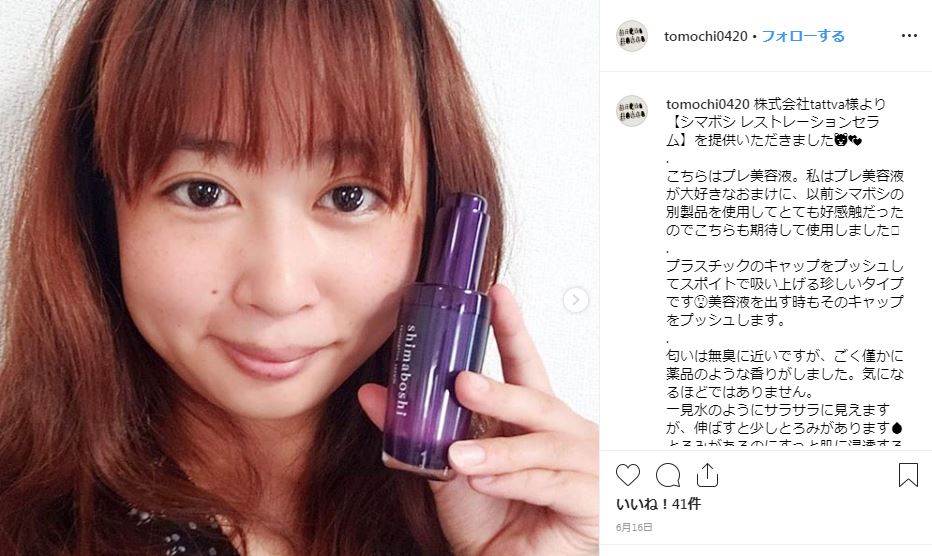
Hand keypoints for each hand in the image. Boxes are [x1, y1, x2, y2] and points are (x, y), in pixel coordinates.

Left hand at [358, 284, 598, 554]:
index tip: (495, 294)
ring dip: (499, 451)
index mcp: (536, 421)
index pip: (525, 366)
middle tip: (461, 382)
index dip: (511, 329)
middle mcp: (565, 436)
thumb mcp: (447, 467)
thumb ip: (419, 430)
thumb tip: (374, 394)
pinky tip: (486, 481)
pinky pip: (553, 483)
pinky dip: (516, 481)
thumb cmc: (489, 519)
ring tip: (459, 456)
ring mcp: (586, 465)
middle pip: (536, 402)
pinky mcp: (593, 499)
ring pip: (543, 446)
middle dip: (499, 391)